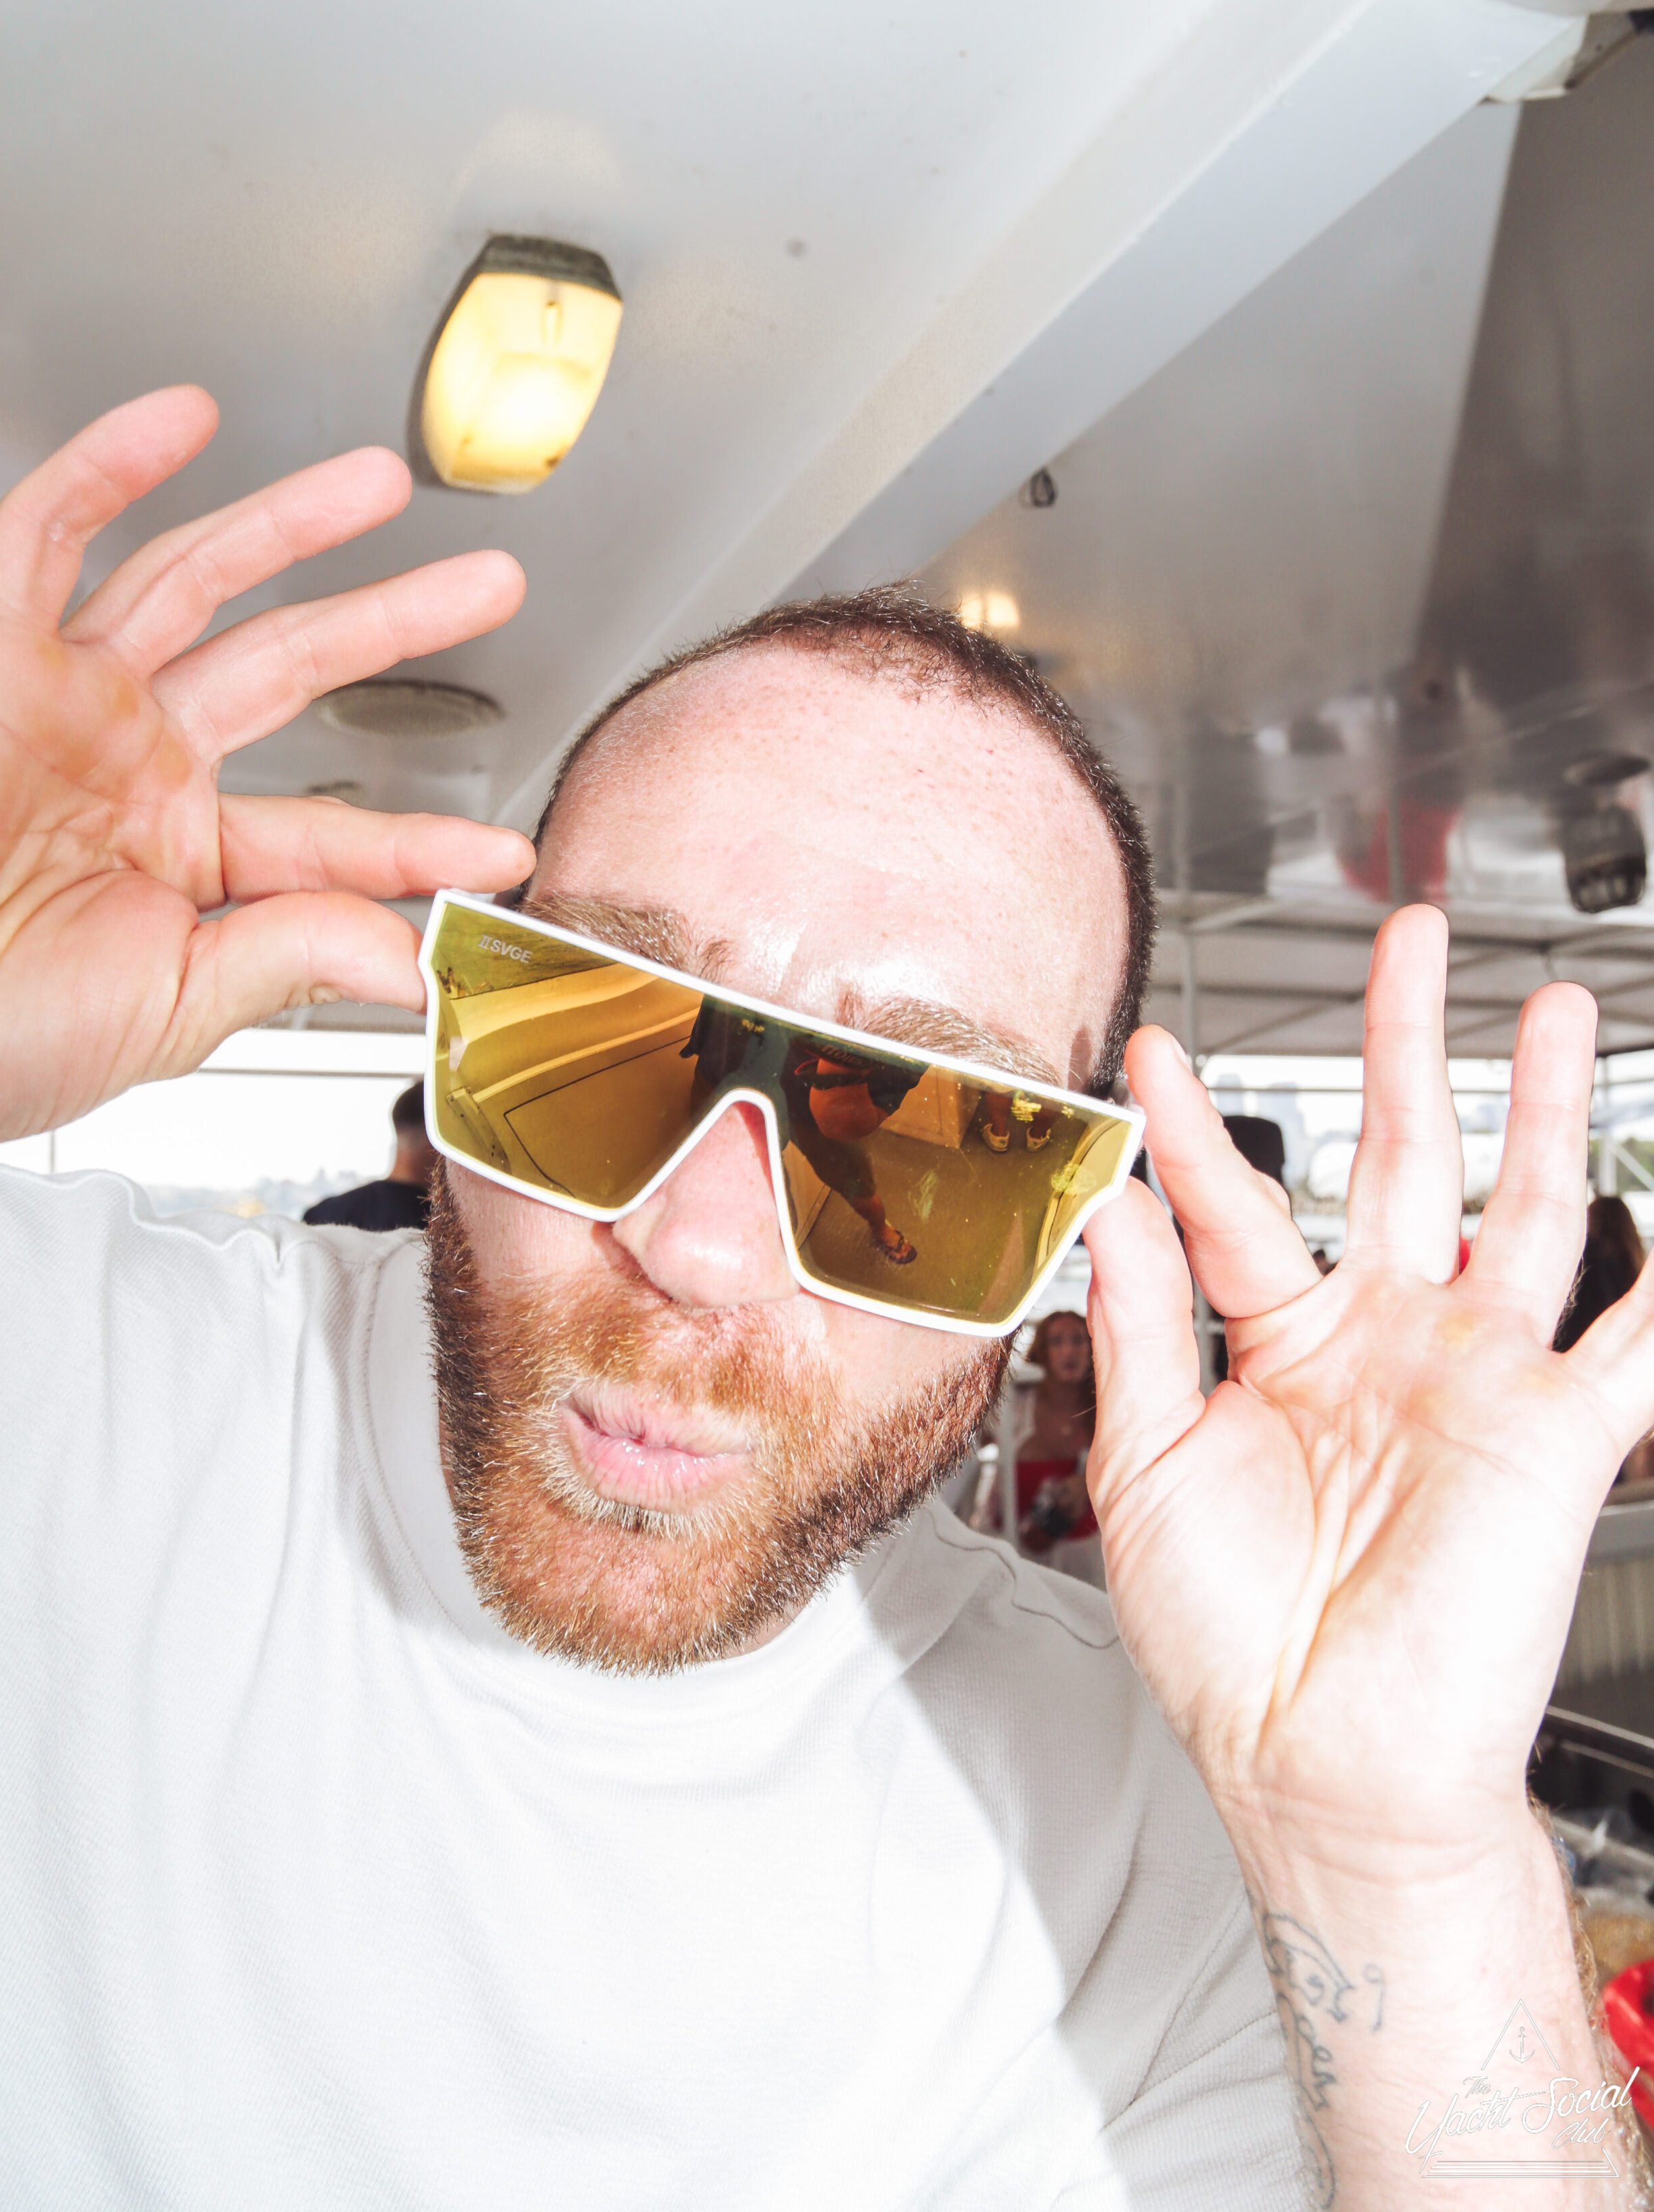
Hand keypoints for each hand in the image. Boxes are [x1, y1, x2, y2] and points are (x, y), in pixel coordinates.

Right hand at [0, 388, 532, 1150]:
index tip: (496, 853)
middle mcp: (132, 761)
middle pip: (289, 662)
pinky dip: (109, 468)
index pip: (328, 828)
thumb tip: (416, 960)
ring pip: (194, 578)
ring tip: (382, 483)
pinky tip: (183, 420)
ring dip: (289, 523)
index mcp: (181, 854)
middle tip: (487, 582)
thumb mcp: (174, 1006)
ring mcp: (67, 699)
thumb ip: (295, 956)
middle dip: (392, 618)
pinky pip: (45, 536)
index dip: (415, 838)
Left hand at [1083, 905, 1649, 1872]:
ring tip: (1553, 1009)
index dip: (1191, 1128)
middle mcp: (1387, 1343)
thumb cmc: (1230, 1642)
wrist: (1317, 1765)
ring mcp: (1477, 1378)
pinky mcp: (1557, 1433)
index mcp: (1284, 1349)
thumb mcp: (1147, 1465)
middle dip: (1406, 1045)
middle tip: (1409, 944)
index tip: (1150, 1052)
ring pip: (1522, 1206)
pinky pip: (1637, 1336)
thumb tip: (1108, 1207)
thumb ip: (1136, 1326)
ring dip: (1543, 1105)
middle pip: (1401, 1156)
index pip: (1237, 1203)